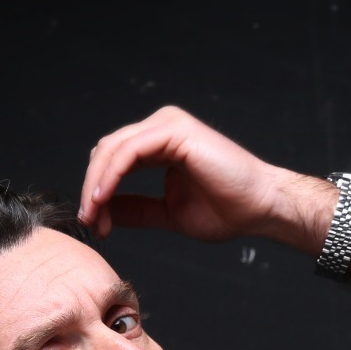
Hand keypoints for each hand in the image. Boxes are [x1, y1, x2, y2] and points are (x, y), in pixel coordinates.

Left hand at [78, 106, 304, 242]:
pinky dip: (112, 175)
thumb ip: (137, 208)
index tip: (94, 224)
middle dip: (92, 188)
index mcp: (160, 144)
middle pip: (107, 152)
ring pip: (113, 149)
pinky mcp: (174, 129)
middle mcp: (161, 128)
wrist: (261, 208)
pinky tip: (104, 198)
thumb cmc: (229, 210)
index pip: (115, 160)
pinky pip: (129, 150)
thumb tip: (103, 211)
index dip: (97, 191)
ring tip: (94, 215)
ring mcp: (167, 125)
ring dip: (96, 184)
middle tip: (89, 222)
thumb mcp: (169, 212)